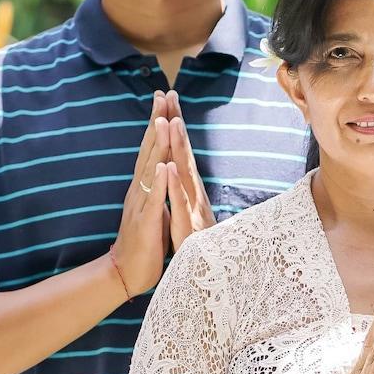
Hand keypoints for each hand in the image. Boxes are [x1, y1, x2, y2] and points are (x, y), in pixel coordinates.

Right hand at [110, 92, 171, 294]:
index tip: (164, 99)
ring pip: (150, 169)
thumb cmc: (144, 242)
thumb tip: (164, 172)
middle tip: (162, 94)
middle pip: (149, 150)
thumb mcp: (155, 209)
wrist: (127, 272)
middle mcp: (140, 189)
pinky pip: (153, 199)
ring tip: (162, 120)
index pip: (153, 149)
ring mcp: (141, 204)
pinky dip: (158, 181)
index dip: (159, 124)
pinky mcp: (146, 221)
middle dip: (157, 121)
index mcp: (145, 186)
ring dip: (157, 145)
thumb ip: (158, 190)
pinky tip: (162, 166)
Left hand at [163, 92, 215, 250]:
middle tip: (169, 95)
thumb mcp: (187, 214)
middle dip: (176, 123)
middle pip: (183, 154)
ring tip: (173, 121)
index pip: (179, 152)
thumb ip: (186, 193)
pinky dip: (175, 184)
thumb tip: (182, 172)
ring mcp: (193, 209)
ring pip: (184, 173)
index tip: (166, 100)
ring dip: (179, 147)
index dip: (174, 126)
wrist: (207, 278)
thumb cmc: (197, 247)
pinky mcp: (189, 227)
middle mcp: (193, 194)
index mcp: (189, 190)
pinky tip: (169, 167)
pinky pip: (181, 203)